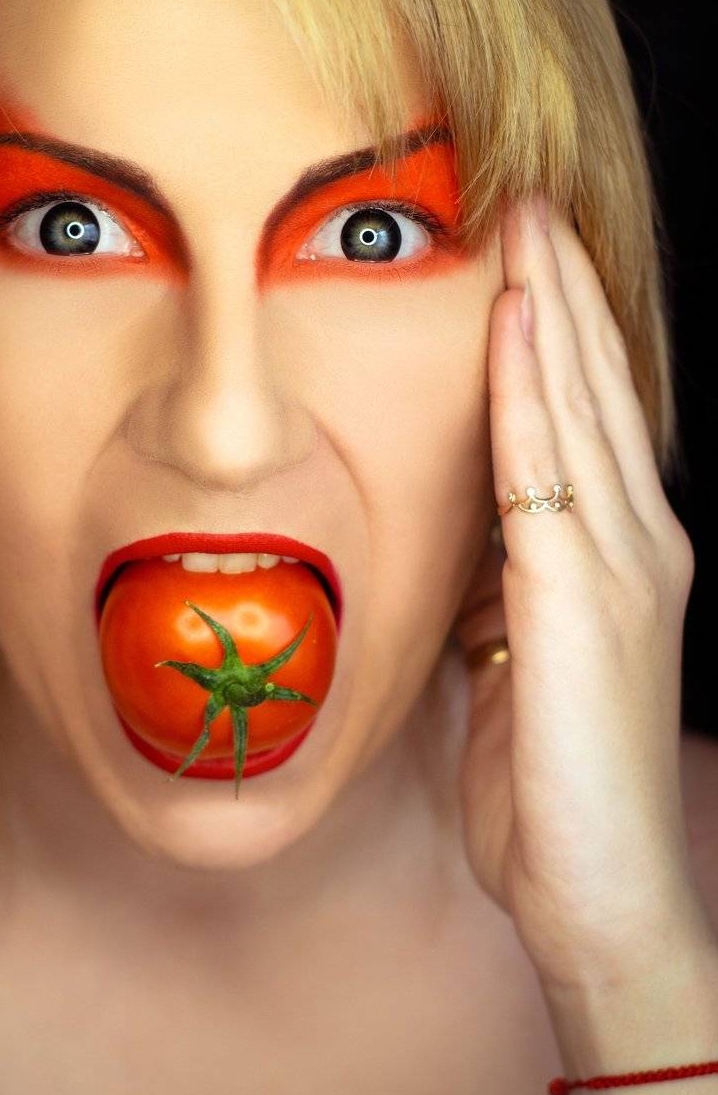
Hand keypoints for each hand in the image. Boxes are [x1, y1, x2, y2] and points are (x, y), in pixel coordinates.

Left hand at [451, 196, 716, 992]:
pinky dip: (529, 389)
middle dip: (558, 289)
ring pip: (576, 406)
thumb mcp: (515, 667)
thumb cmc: (551, 791)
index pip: (584, 419)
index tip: (521, 258)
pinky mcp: (584, 600)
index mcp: (617, 559)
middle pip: (589, 389)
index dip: (556, 332)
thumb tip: (457, 547)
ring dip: (548, 307)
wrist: (602, 894)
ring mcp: (621, 567)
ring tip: (523, 223)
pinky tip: (514, 322)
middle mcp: (636, 545)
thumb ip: (497, 595)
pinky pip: (546, 469)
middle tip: (526, 200)